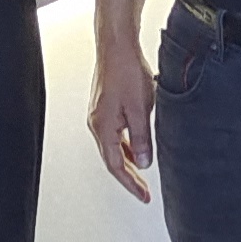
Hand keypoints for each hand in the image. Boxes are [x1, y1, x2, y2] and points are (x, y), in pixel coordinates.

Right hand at [89, 29, 155, 202]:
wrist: (116, 46)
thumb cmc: (126, 71)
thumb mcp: (140, 109)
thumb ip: (142, 139)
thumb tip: (144, 162)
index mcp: (103, 127)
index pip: (116, 165)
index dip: (130, 183)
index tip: (143, 195)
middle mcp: (97, 123)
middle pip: (112, 159)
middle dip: (129, 176)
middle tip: (143, 190)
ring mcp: (99, 114)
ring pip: (113, 146)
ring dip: (128, 160)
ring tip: (144, 170)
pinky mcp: (104, 106)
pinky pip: (115, 133)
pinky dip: (126, 144)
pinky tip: (138, 144)